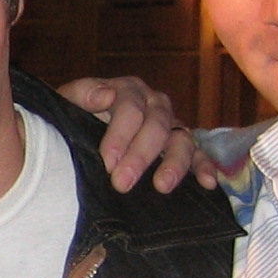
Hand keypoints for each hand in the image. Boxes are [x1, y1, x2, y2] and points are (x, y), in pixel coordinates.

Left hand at [58, 75, 218, 192]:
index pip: (130, 109)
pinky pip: (199, 155)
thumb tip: (106, 95)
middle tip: (122, 183)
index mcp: (128, 90)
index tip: (107, 161)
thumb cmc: (75, 115)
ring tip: (161, 186)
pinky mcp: (182, 146)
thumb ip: (83, 94)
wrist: (80, 129)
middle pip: (156, 126)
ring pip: (181, 140)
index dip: (120, 135)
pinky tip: (208, 183)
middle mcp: (154, 104)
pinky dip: (205, 167)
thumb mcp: (69, 101)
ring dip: (174, 164)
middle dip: (140, 156)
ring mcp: (171, 125)